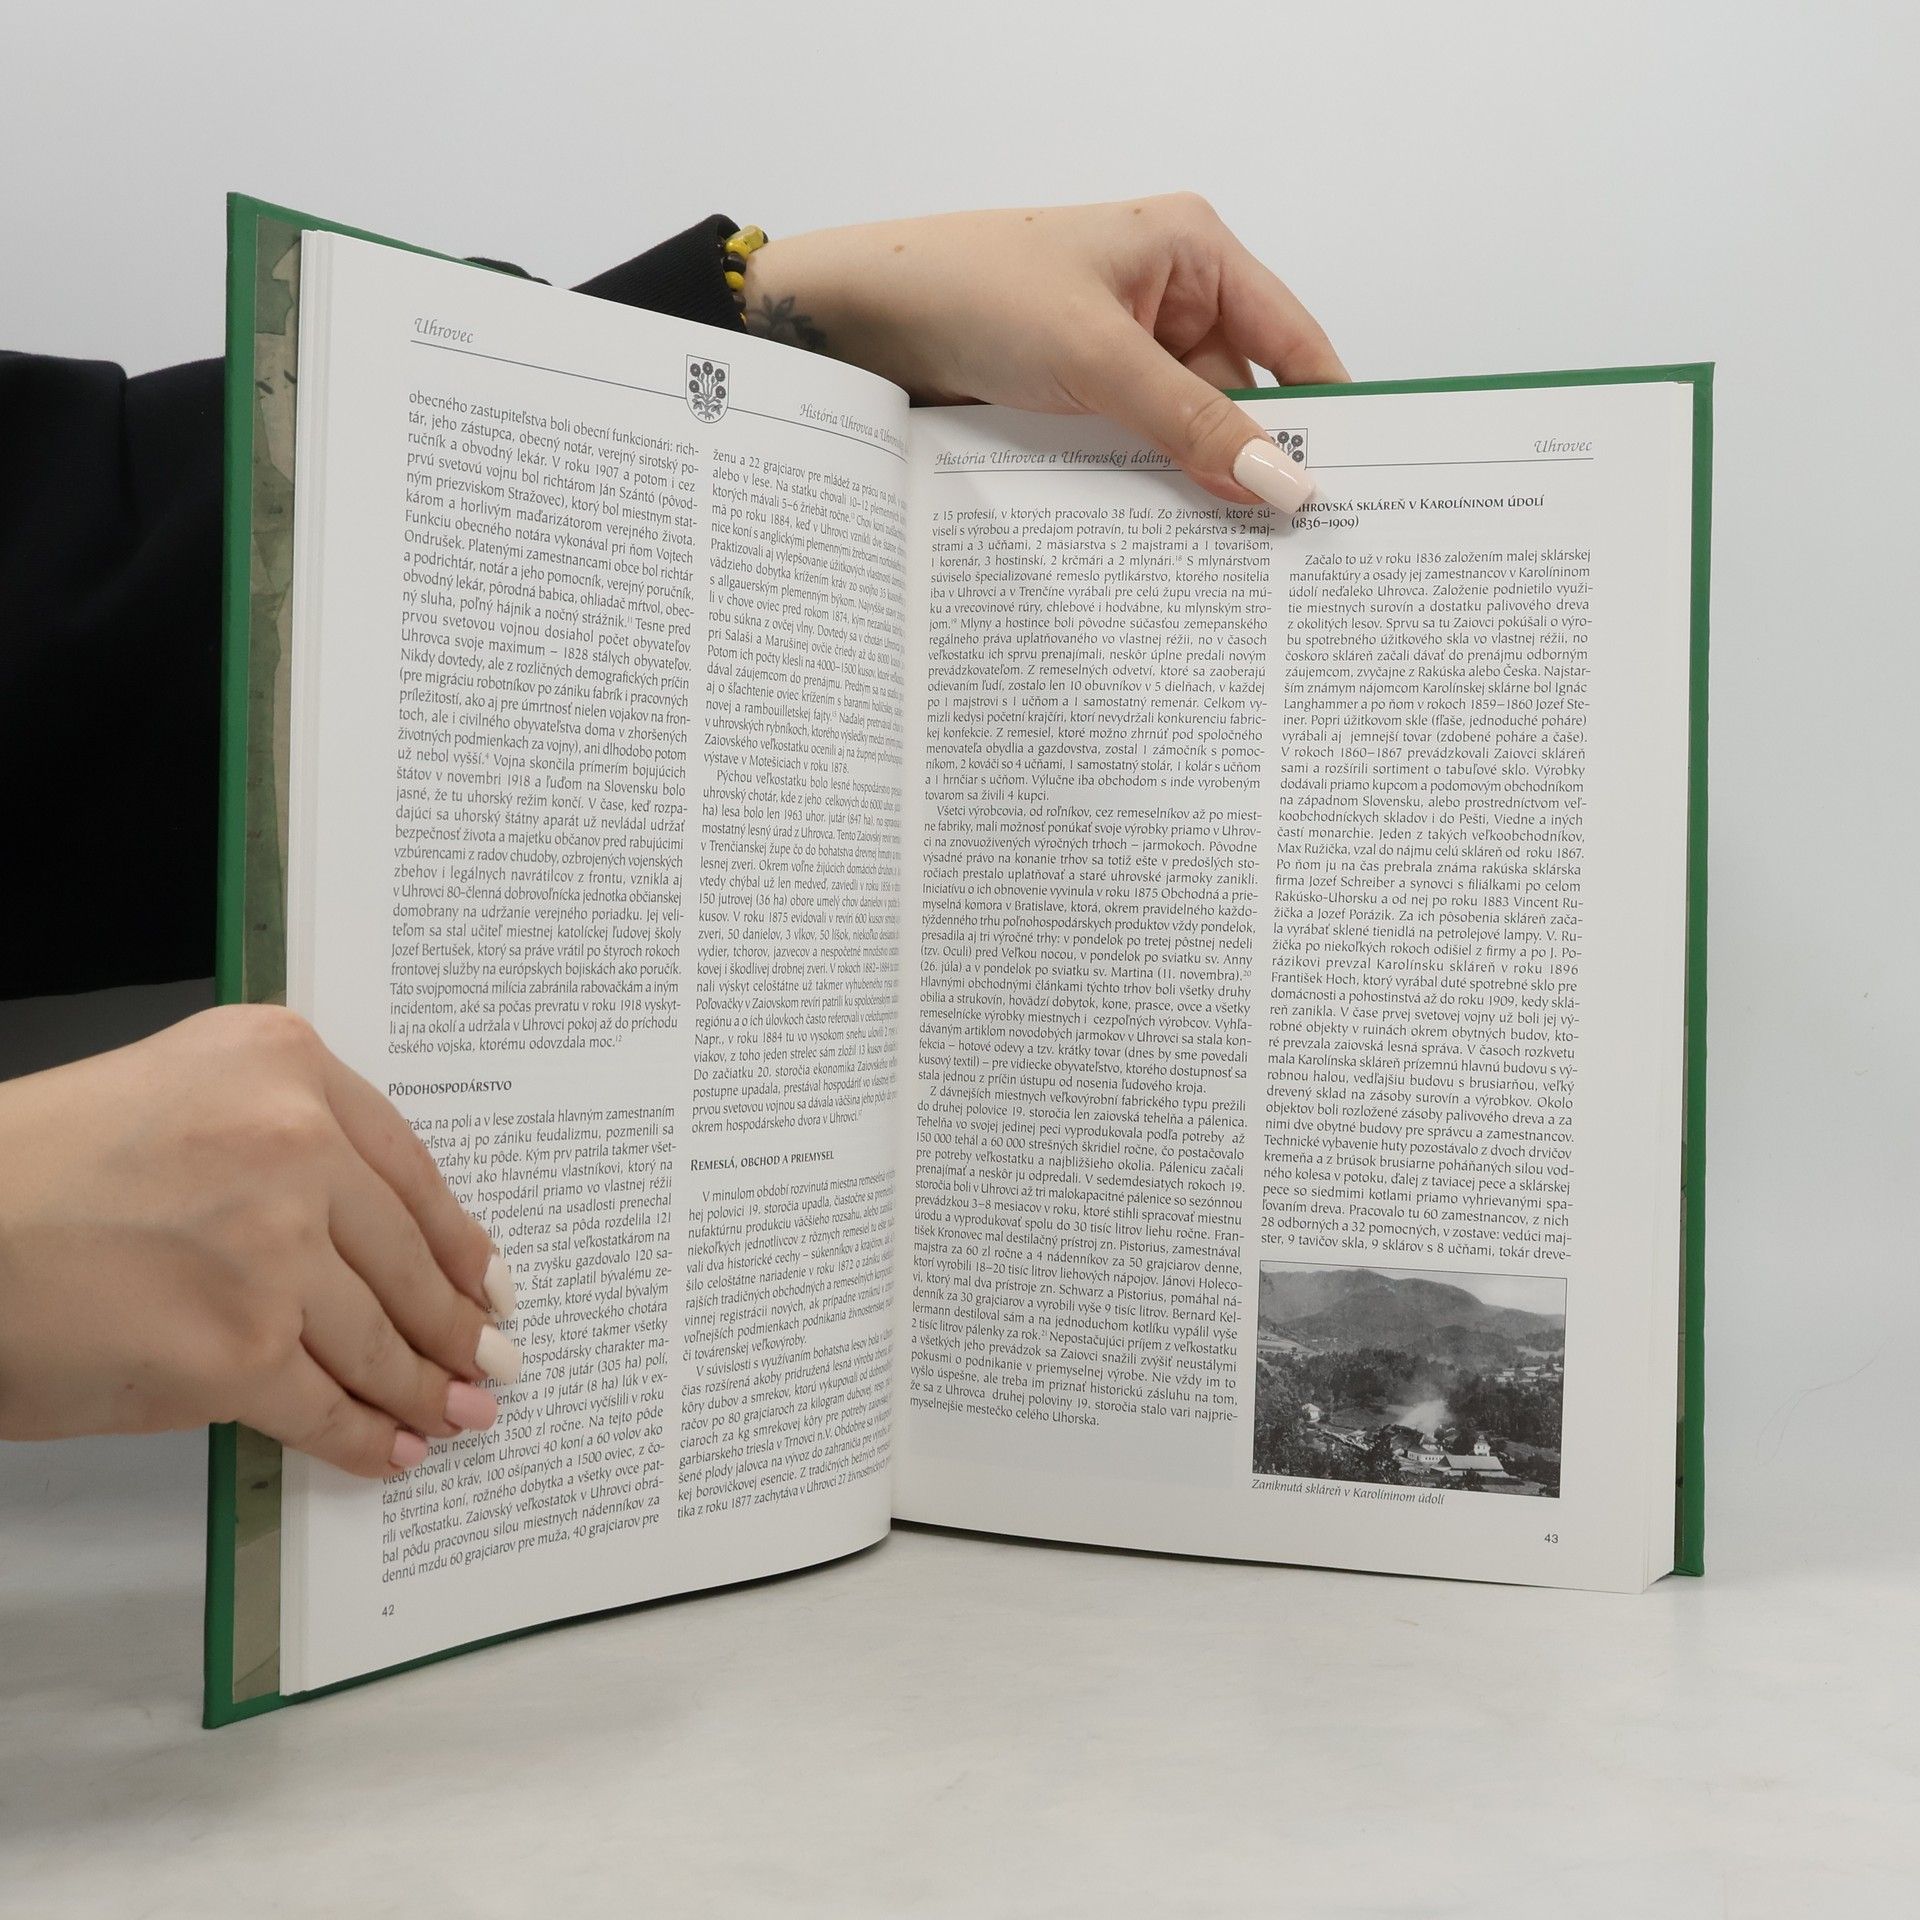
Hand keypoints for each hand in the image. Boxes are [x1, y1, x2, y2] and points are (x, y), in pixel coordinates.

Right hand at [0, 1005, 518, 1476]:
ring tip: (456, 1414)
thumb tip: (368, 1240)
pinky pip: (325, 1405)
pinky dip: (364, 1437)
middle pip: (407, 1255)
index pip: (409, 1166)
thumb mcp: (176, 1092)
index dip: (458, 1238)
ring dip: (423, 1387)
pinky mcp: (239, 1349)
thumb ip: (278, 1136)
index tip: (490, 1278)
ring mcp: (274, 1248)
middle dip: (455, 1322)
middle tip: (489, 1359)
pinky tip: (390, 1449)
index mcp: (284, 1063)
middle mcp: (295, 1142)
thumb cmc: (34, 1168)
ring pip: (378, 1336)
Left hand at [743, 193, 1346, 510]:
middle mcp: (1169, 301)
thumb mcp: (1098, 357)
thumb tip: (1280, 483)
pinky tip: (1163, 544)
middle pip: (1243, 400)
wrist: (857, 324)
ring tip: (1234, 564)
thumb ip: (1192, 422)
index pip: (1293, 340)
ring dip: (1195, 488)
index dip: (1327, 412)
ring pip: (1186, 437)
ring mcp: (1123, 357)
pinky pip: (1135, 455)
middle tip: (1294, 553)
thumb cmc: (973, 292)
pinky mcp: (1080, 403)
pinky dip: (1147, 493)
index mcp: (1193, 252)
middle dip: (1255, 467)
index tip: (1354, 488)